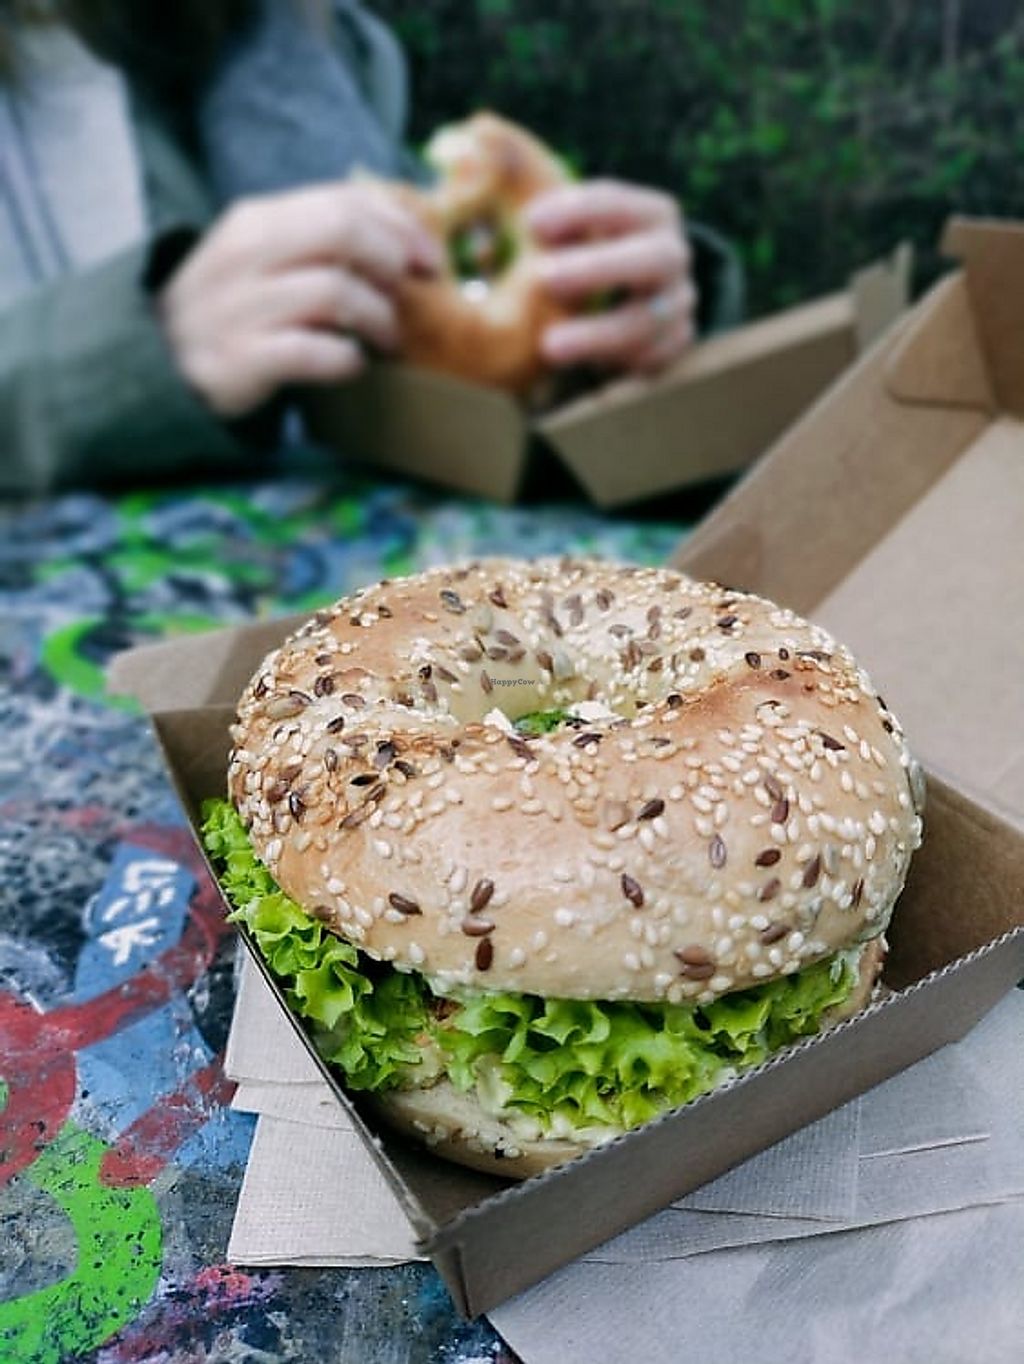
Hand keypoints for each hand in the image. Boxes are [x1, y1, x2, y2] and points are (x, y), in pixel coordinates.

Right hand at [158, 181, 440, 417]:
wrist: (159, 366)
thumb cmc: (232, 311)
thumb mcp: (264, 258)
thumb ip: (318, 240)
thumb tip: (404, 239)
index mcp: (256, 220)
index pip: (343, 200)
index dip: (400, 225)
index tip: (430, 258)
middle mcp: (244, 255)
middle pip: (343, 232)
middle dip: (392, 261)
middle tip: (407, 294)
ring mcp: (239, 308)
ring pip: (336, 292)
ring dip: (377, 318)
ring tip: (384, 338)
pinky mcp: (240, 360)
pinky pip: (315, 352)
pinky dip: (347, 360)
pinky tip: (352, 365)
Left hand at [525, 179, 695, 374]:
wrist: (627, 302)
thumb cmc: (579, 253)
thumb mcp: (559, 225)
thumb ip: (526, 206)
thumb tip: (473, 190)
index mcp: (650, 214)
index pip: (619, 203)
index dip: (578, 210)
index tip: (531, 222)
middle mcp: (673, 255)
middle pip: (653, 258)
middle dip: (599, 268)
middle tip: (546, 278)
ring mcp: (678, 303)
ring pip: (648, 321)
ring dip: (597, 333)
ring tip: (549, 346)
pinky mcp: (673, 346)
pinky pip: (652, 359)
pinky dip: (614, 364)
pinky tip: (580, 368)